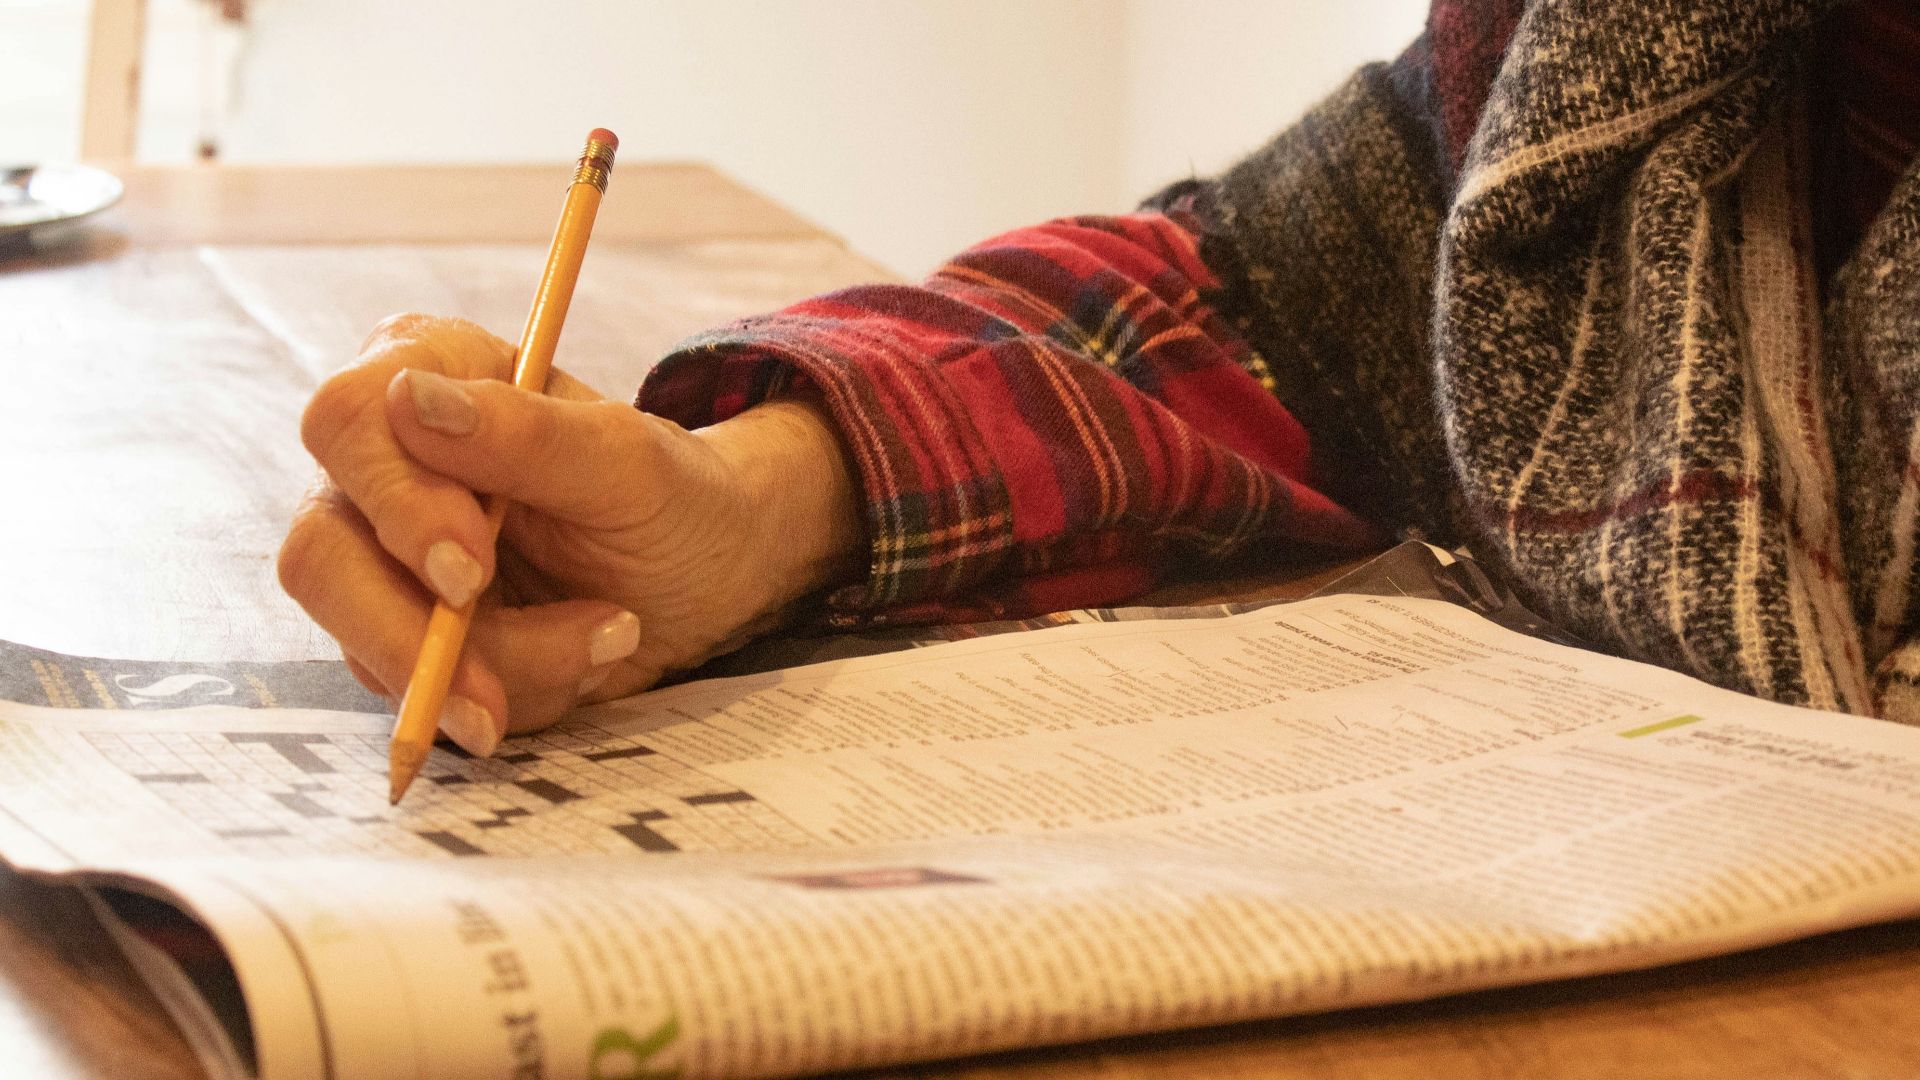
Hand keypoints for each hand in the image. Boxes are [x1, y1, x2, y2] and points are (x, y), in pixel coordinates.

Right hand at [279, 314, 862, 753]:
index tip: (469, 569)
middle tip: (501, 679)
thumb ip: (527, 434)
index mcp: (427, 373)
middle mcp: (384, 463)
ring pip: (368, 641)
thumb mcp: (629, 463)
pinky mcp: (403, 633)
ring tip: (611, 638)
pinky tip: (584, 663)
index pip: (346, 425)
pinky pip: (417, 691)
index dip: (397, 505)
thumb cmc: (674, 498)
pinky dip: (510, 694)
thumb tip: (408, 399)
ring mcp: (383, 557)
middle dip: (415, 633)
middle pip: (320, 554)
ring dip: (499, 668)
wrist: (712, 579)